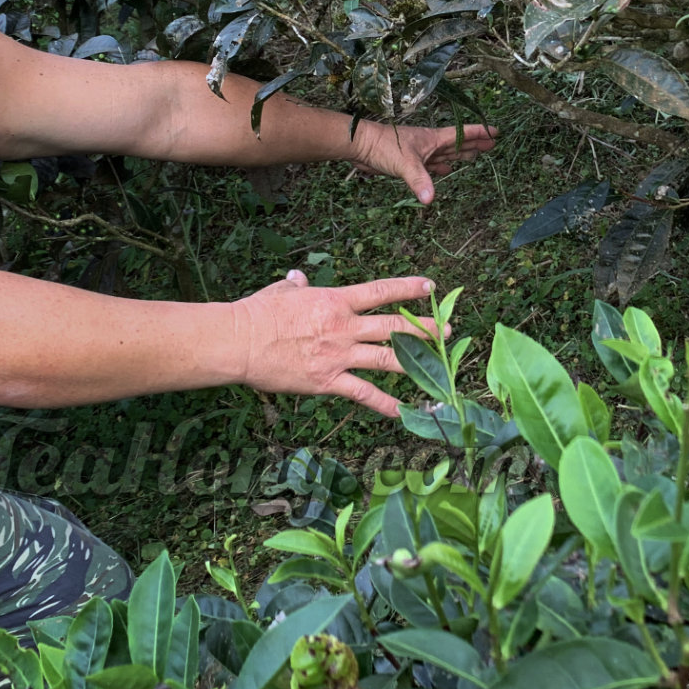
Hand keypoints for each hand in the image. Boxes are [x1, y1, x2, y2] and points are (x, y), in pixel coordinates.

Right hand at [233, 271, 444, 416]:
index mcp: (335, 300)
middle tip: (448, 329)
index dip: (408, 289)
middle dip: (424, 328)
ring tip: (440, 365)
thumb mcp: (282, 292)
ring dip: (416, 361)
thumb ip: (298, 285)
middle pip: (393, 325)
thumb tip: (300, 277)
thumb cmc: (258, 313)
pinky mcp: (328, 381)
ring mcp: (338, 355)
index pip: (381, 291)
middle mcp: (344, 327)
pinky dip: (385, 404)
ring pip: (387, 358)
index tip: (430, 287)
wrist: (239, 342)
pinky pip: (363, 393)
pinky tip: (405, 411)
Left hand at [352, 121, 498, 203]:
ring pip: (445, 154)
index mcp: (433, 139)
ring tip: (474, 156)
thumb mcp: (405, 164)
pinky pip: (431, 164)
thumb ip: (420, 181)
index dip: (479, 133)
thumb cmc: (383, 147)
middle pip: (457, 144)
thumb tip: (430, 200)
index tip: (495, 132)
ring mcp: (419, 152)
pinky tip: (444, 170)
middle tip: (492, 145)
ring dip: (459, 155)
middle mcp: (429, 144)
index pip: (461, 134)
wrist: (360, 145)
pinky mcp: (409, 162)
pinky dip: (440, 167)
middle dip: (474, 144)